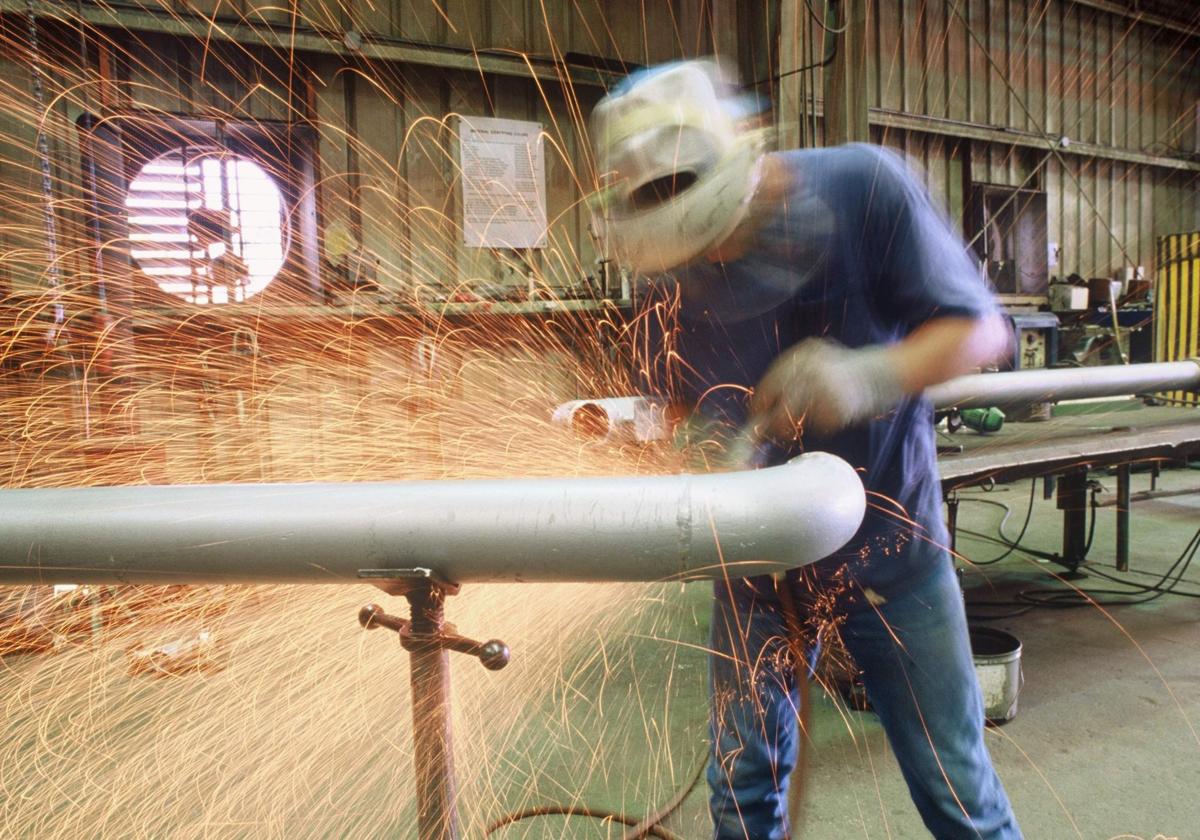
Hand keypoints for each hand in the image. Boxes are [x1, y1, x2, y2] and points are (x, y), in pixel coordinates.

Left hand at [749, 338, 903, 440]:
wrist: (887, 371)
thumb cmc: (849, 370)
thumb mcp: (818, 361)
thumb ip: (794, 377)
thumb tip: (766, 406)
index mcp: (803, 355)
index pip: (771, 382)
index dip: (761, 402)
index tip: (757, 414)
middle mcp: (811, 370)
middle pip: (780, 405)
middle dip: (774, 422)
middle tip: (775, 430)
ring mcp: (824, 389)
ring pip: (797, 419)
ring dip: (798, 427)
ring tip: (816, 419)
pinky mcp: (838, 407)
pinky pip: (821, 425)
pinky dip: (825, 425)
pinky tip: (839, 414)